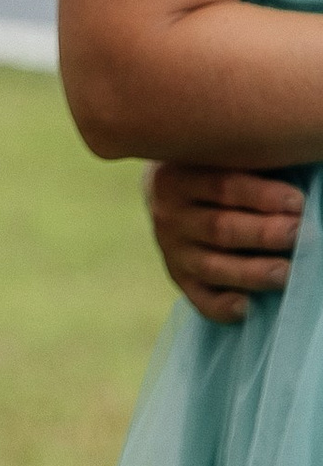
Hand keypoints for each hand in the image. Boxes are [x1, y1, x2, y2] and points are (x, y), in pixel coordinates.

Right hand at [146, 161, 306, 320]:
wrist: (169, 192)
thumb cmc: (212, 168)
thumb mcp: (217, 157)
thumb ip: (248, 164)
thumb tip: (291, 189)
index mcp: (178, 176)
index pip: (223, 186)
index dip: (261, 195)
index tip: (297, 202)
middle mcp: (169, 215)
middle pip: (219, 228)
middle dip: (262, 233)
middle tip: (297, 234)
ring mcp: (171, 250)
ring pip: (212, 266)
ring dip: (250, 272)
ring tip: (285, 273)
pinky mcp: (178, 277)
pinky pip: (199, 298)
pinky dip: (221, 306)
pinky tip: (247, 308)